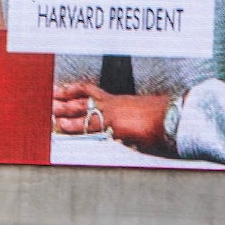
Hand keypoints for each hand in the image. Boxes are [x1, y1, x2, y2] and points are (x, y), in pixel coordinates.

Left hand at [56, 80, 176, 154]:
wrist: (176, 119)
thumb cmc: (168, 118)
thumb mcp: (150, 117)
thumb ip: (137, 124)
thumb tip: (132, 134)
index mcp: (121, 100)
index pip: (93, 92)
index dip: (76, 91)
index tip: (63, 89)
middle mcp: (115, 104)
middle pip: (83, 97)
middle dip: (65, 97)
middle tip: (49, 96)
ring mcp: (113, 113)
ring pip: (82, 108)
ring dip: (63, 110)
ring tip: (49, 110)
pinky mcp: (113, 125)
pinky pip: (89, 125)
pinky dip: (74, 126)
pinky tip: (61, 126)